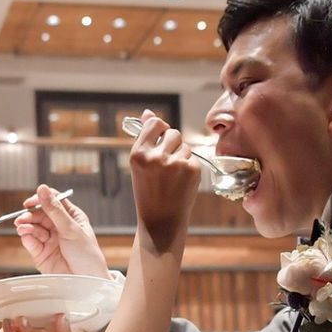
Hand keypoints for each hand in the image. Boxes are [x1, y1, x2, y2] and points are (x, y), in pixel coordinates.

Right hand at [15, 186, 108, 276]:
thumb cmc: (87, 255)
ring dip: (26, 226)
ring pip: (33, 228)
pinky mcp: (42, 253)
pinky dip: (27, 238)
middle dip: (29, 215)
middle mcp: (59, 227)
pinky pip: (31, 242)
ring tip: (22, 228)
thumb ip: (55, 210)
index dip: (40, 199)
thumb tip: (43, 189)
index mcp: (70, 217)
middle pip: (39, 215)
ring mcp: (50, 240)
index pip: (53, 202)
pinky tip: (26, 236)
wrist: (86, 281)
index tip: (29, 202)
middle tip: (22, 218)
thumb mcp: (71, 229)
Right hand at [128, 112, 200, 253]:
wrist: (161, 219)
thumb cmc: (148, 190)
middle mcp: (156, 157)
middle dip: (172, 143)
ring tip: (172, 176)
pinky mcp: (192, 169)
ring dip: (181, 156)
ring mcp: (175, 163)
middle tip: (166, 164)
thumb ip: (146, 138)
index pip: (155, 123)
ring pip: (185, 145)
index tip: (161, 137)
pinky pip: (193, 158)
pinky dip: (189, 167)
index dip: (160, 128)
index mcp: (139, 153)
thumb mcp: (140, 164)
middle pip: (173, 132)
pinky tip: (181, 182)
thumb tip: (147, 112)